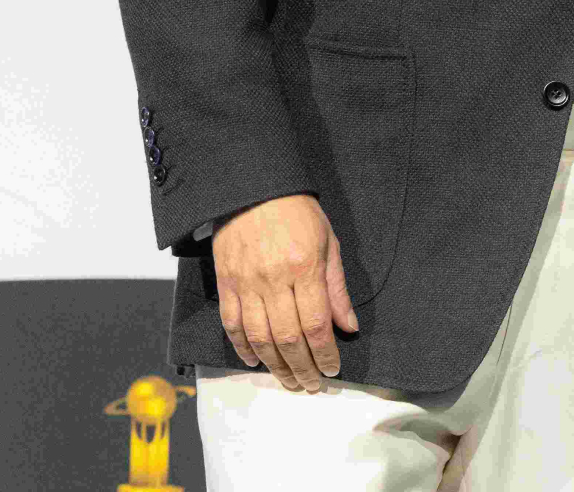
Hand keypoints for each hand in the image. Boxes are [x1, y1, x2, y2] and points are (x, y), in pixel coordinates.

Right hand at [212, 193, 358, 392]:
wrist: (253, 189)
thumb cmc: (297, 212)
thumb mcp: (329, 242)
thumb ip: (336, 288)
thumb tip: (348, 326)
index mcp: (305, 268)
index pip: (316, 324)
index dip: (324, 353)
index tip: (332, 369)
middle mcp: (274, 280)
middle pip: (287, 338)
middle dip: (302, 368)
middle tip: (312, 385)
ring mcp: (246, 283)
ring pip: (259, 338)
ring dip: (275, 366)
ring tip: (289, 381)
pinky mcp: (226, 283)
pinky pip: (232, 324)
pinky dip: (243, 348)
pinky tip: (256, 361)